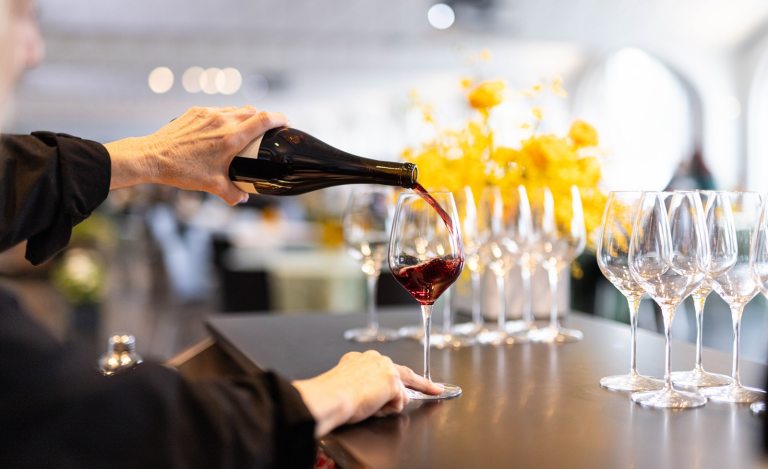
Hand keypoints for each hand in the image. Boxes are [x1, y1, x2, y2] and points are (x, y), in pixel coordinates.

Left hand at [105, 106, 287, 204]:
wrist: (151, 157)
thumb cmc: (182, 171)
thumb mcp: (211, 186)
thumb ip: (232, 193)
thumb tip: (242, 198)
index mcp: (231, 138)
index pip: (264, 119)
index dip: (279, 118)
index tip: (286, 123)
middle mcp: (222, 121)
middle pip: (252, 111)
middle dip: (262, 119)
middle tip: (264, 132)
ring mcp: (208, 114)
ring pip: (235, 109)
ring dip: (243, 117)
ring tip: (241, 132)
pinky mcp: (195, 112)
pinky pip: (218, 110)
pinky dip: (224, 118)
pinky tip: (218, 131)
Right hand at [292, 350, 441, 436]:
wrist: (330, 397)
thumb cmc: (332, 396)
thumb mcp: (348, 384)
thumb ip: (365, 385)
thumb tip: (379, 396)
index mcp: (360, 359)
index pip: (386, 368)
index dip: (399, 376)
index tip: (408, 377)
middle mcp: (375, 359)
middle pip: (404, 373)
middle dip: (421, 384)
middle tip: (437, 389)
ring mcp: (386, 369)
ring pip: (401, 391)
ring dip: (391, 404)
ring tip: (370, 407)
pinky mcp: (393, 381)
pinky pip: (400, 402)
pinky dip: (389, 409)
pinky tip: (374, 407)